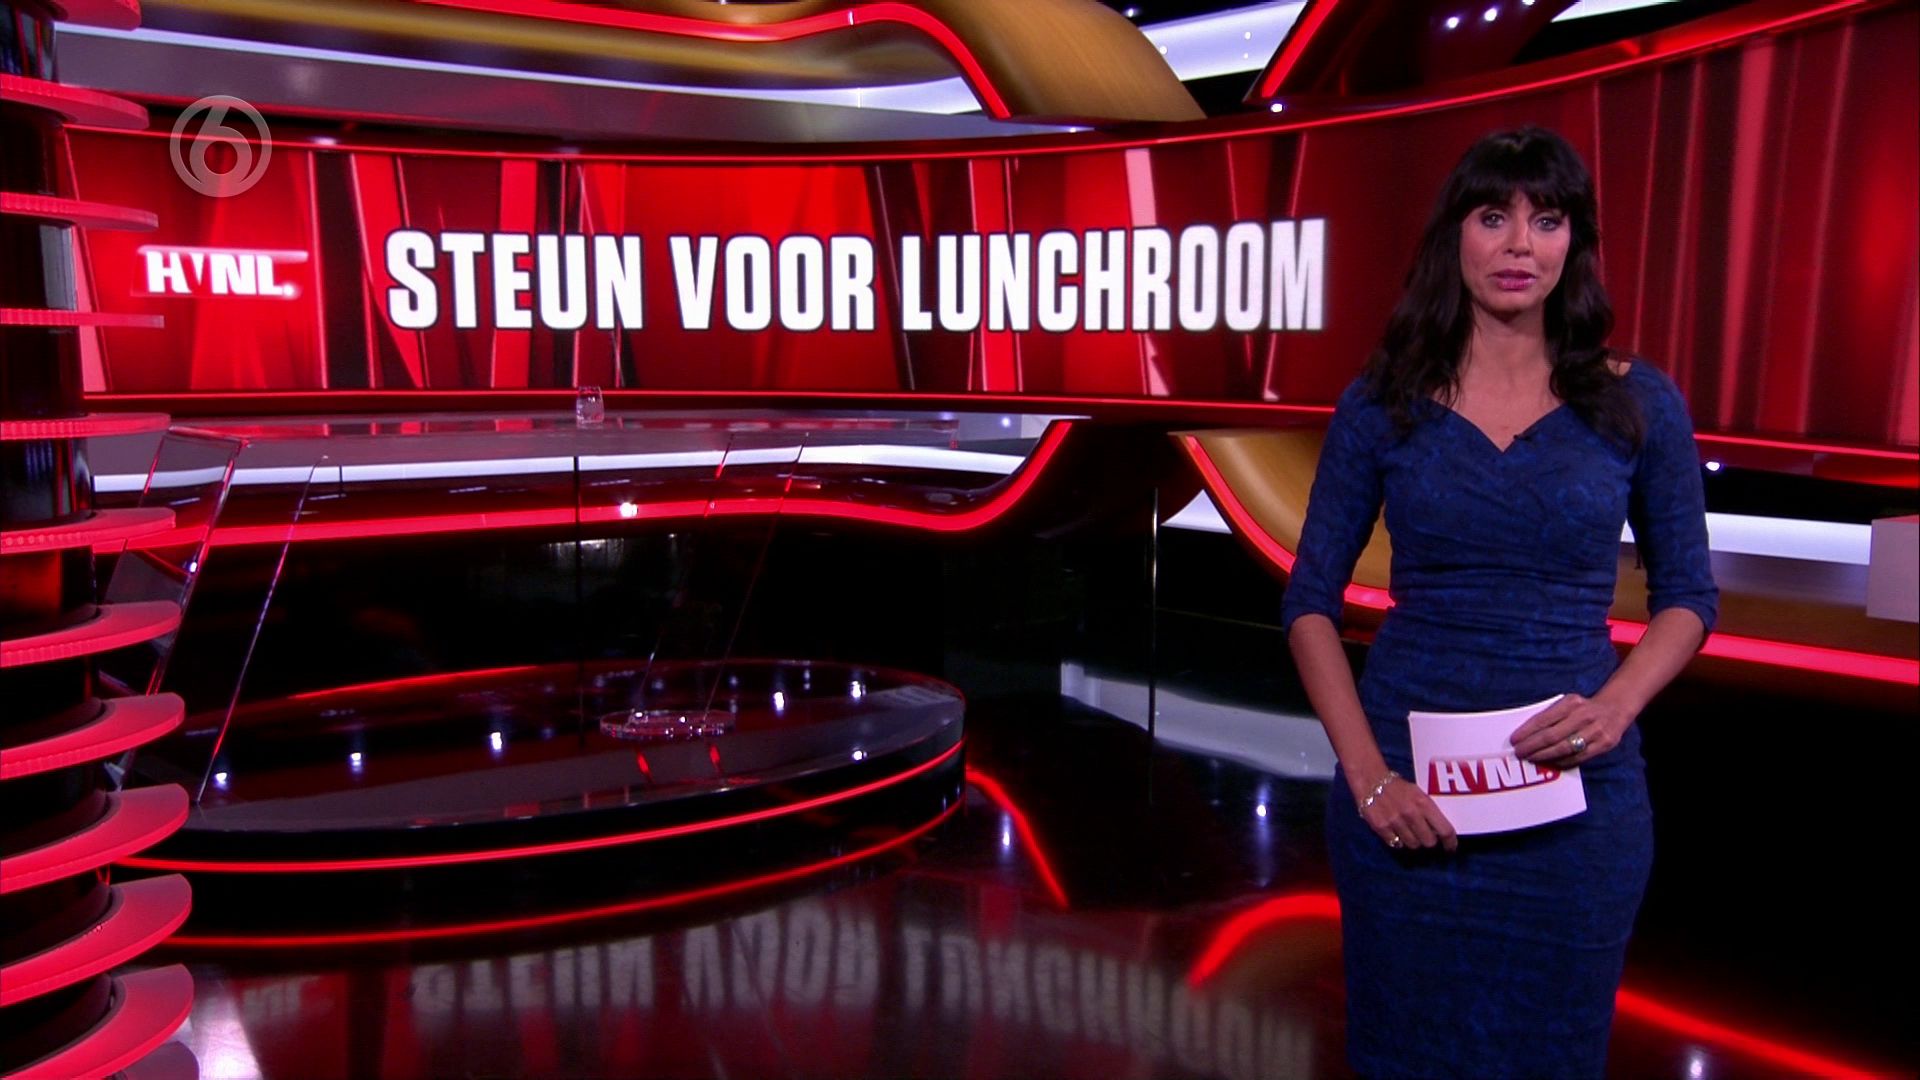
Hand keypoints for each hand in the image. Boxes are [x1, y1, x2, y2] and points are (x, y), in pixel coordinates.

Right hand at [1356, 773, 1457, 852]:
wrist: (1370, 778)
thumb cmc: (1397, 786)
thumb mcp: (1418, 793)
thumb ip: (1428, 811)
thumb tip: (1439, 831)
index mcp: (1424, 803)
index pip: (1445, 830)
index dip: (1450, 842)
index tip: (1450, 847)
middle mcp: (1411, 814)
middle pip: (1429, 842)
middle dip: (1429, 840)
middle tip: (1425, 835)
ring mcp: (1395, 822)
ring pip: (1413, 845)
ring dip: (1413, 840)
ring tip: (1408, 831)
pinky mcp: (1381, 827)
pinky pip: (1396, 843)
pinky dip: (1397, 840)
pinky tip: (1395, 830)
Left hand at [1509, 692, 1636, 768]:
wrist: (1615, 708)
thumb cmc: (1583, 708)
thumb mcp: (1568, 703)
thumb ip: (1551, 715)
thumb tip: (1527, 734)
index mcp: (1571, 703)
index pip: (1544, 719)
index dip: (1527, 731)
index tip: (1514, 740)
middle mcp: (1584, 716)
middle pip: (1552, 736)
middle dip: (1532, 746)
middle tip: (1519, 753)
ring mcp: (1596, 731)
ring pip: (1564, 749)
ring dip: (1544, 756)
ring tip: (1531, 759)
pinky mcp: (1604, 745)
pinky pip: (1578, 758)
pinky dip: (1562, 762)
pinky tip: (1550, 763)